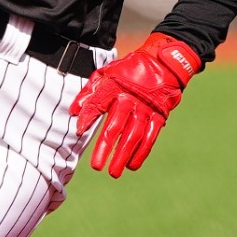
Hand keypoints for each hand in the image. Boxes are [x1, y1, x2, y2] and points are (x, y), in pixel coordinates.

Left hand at [70, 33, 201, 177]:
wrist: (163, 63)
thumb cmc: (130, 70)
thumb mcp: (107, 73)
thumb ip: (90, 91)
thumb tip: (73, 111)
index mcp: (115, 87)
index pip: (98, 103)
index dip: (88, 116)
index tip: (79, 132)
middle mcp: (130, 100)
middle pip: (116, 127)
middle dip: (105, 147)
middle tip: (96, 167)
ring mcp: (146, 109)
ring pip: (133, 136)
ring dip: (123, 155)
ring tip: (114, 172)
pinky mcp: (159, 116)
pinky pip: (150, 137)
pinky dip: (142, 152)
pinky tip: (132, 165)